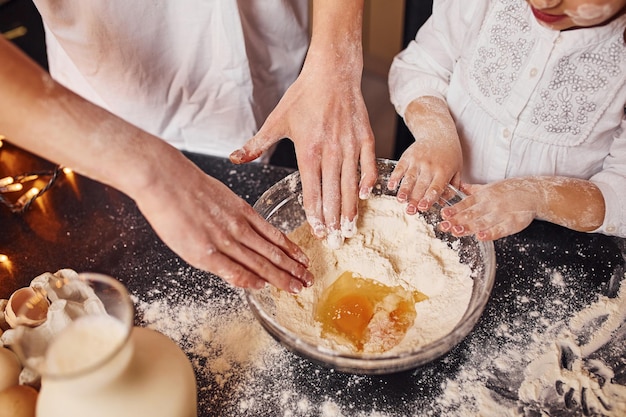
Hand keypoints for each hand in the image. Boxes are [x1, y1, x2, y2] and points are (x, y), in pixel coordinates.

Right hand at [133, 154, 312, 293]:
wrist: (166, 179)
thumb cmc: (187, 185)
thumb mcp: (221, 196)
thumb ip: (234, 216)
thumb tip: (244, 232)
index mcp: (244, 212)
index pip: (275, 236)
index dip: (292, 251)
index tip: (304, 261)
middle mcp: (239, 227)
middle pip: (273, 253)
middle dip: (293, 268)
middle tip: (309, 280)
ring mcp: (224, 241)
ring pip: (260, 263)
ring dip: (281, 277)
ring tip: (297, 287)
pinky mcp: (206, 253)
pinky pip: (234, 271)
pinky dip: (251, 280)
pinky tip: (263, 286)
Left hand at [230, 48, 376, 248]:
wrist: (332, 73)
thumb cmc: (303, 96)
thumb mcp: (276, 121)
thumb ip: (256, 144)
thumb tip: (233, 159)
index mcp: (308, 151)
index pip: (312, 191)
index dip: (315, 215)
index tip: (318, 232)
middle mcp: (330, 152)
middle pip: (333, 194)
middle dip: (333, 220)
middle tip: (335, 241)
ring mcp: (350, 146)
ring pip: (351, 185)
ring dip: (350, 209)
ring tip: (349, 228)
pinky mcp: (366, 138)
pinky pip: (368, 166)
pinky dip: (367, 182)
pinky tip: (365, 197)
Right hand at [388, 97, 462, 214]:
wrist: (438, 133)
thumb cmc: (449, 154)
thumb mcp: (457, 169)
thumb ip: (452, 187)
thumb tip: (444, 204)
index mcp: (444, 171)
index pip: (435, 187)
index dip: (429, 198)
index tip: (423, 208)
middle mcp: (430, 166)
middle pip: (421, 185)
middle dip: (415, 199)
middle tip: (410, 210)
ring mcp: (418, 161)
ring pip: (409, 178)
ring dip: (404, 190)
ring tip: (400, 200)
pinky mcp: (408, 156)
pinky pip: (400, 168)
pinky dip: (394, 177)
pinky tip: (391, 186)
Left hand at [439, 180, 539, 240]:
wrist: (534, 193)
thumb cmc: (510, 190)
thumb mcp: (490, 187)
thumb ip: (473, 190)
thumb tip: (459, 187)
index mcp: (484, 195)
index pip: (466, 203)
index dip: (454, 209)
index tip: (443, 214)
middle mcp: (491, 204)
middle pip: (471, 213)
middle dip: (456, 220)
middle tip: (444, 226)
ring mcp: (501, 214)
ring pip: (482, 222)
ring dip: (468, 227)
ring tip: (456, 231)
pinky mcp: (512, 223)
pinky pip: (500, 229)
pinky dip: (490, 233)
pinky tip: (480, 236)